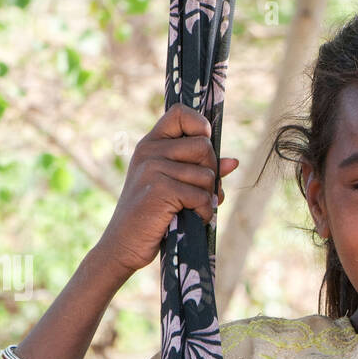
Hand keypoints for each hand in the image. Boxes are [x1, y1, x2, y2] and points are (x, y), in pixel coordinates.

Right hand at [96, 103, 239, 276]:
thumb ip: (200, 170)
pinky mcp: (160, 189)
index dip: (199, 125)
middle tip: (201, 193)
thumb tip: (234, 162)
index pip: (180, 113)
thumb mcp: (174, 186)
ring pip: (206, 175)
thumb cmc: (152, 216)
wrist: (123, 245)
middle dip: (211, 173)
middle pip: (203, 146)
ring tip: (192, 209)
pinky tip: (192, 219)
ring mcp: (153, 168)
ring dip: (208, 197)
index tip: (203, 147)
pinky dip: (204, 212)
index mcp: (151, 144)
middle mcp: (150, 151)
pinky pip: (201, 196)